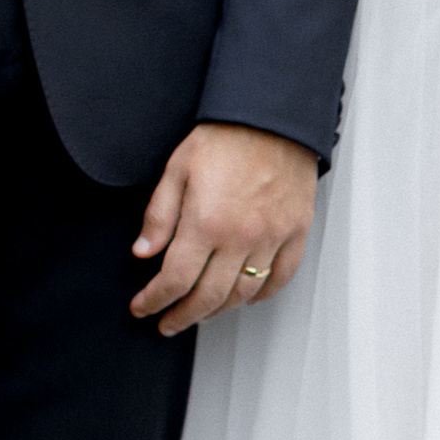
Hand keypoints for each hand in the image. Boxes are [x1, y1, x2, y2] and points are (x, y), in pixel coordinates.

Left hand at [130, 123, 316, 334]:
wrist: (273, 117)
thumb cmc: (226, 136)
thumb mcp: (177, 169)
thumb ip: (159, 215)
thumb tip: (144, 252)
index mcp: (205, 222)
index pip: (175, 280)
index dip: (154, 300)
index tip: (143, 307)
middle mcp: (240, 237)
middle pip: (208, 297)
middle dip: (182, 316)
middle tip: (168, 323)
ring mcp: (271, 237)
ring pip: (243, 293)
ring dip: (218, 310)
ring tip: (201, 312)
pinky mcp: (296, 232)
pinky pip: (280, 276)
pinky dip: (262, 293)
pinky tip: (246, 296)